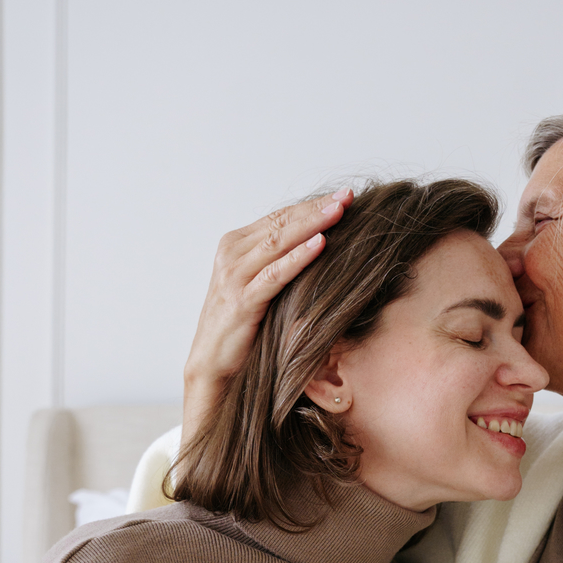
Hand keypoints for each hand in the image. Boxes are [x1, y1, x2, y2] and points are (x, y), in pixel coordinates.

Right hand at [183, 191, 353, 440]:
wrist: (213, 366)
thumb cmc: (242, 330)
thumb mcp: (262, 290)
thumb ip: (278, 266)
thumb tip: (320, 250)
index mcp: (236, 247)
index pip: (280, 217)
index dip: (311, 205)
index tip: (343, 196)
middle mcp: (231, 255)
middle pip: (281, 223)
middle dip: (317, 208)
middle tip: (348, 196)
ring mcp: (233, 276)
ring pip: (278, 242)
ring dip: (311, 224)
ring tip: (339, 212)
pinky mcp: (241, 300)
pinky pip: (274, 274)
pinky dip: (298, 258)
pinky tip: (320, 245)